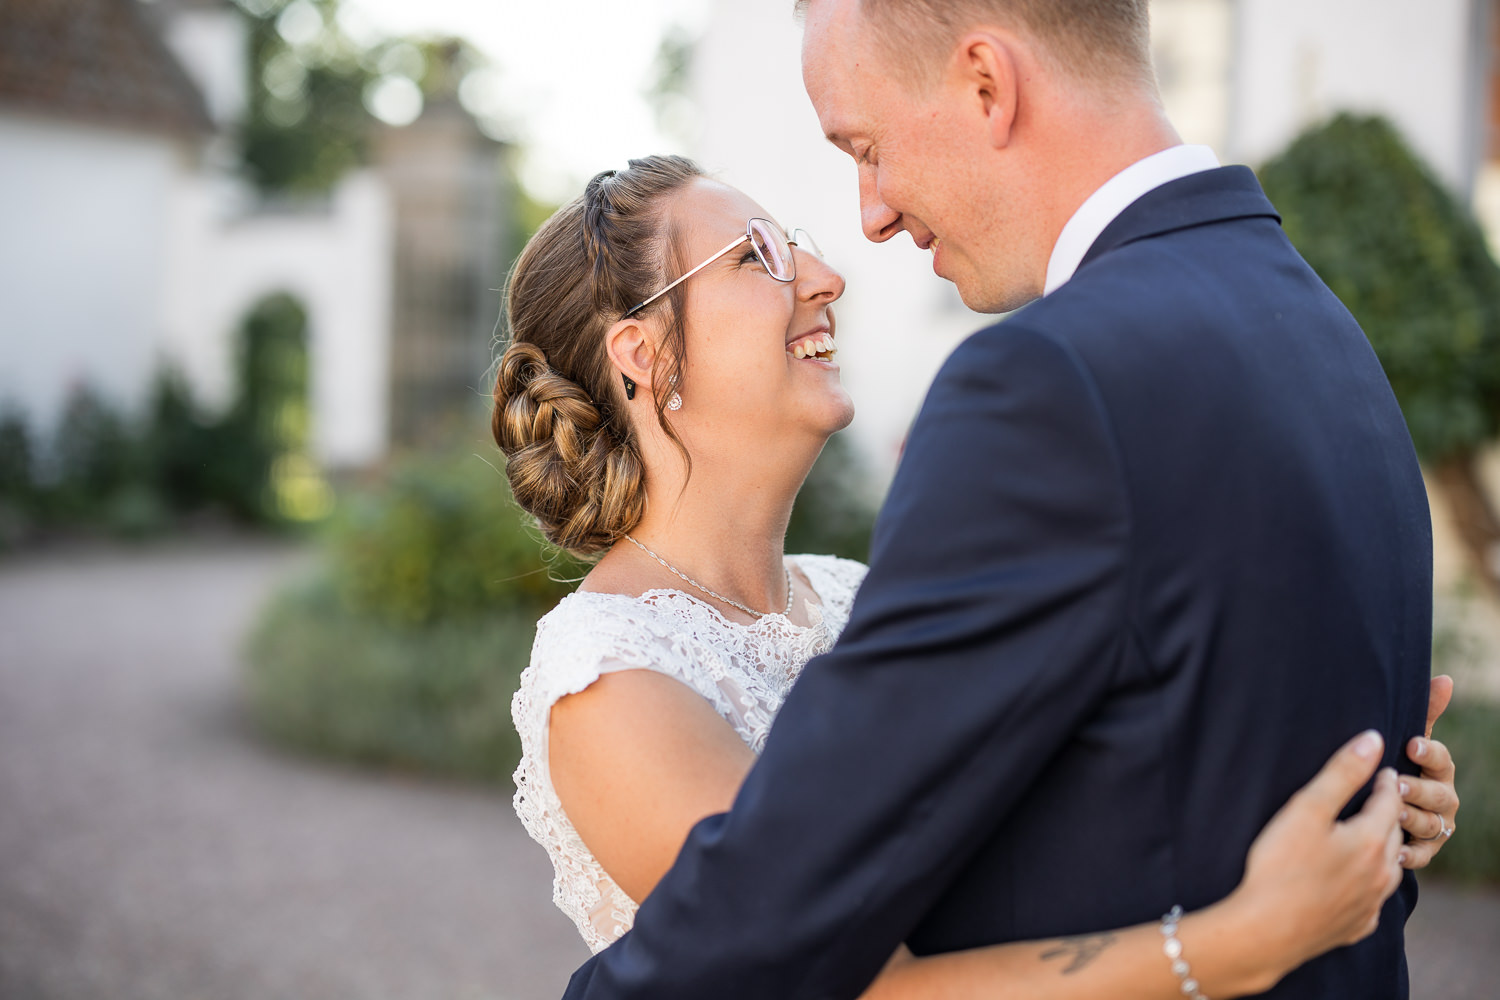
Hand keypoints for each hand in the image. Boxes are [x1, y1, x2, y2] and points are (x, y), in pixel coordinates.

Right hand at [1228, 731, 1404, 984]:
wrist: (1266, 931)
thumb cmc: (1281, 867)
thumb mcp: (1307, 809)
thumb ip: (1341, 773)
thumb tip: (1373, 740)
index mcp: (1370, 841)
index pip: (1388, 802)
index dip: (1385, 782)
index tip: (1382, 770)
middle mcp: (1379, 874)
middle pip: (1392, 835)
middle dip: (1387, 814)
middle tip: (1377, 798)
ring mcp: (1369, 904)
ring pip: (1389, 870)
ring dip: (1384, 850)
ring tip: (1371, 838)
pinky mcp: (1354, 926)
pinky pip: (1373, 901)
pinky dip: (1370, 885)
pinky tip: (1357, 885)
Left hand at [1399, 675, 1458, 868]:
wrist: (1381, 806)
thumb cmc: (1398, 764)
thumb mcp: (1408, 739)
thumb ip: (1425, 712)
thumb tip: (1444, 678)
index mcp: (1439, 769)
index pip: (1442, 759)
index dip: (1429, 752)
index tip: (1411, 744)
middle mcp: (1444, 798)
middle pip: (1439, 795)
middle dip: (1419, 789)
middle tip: (1398, 784)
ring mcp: (1437, 825)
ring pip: (1430, 824)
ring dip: (1412, 819)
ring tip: (1393, 816)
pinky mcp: (1426, 850)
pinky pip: (1422, 855)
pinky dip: (1410, 854)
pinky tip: (1396, 852)